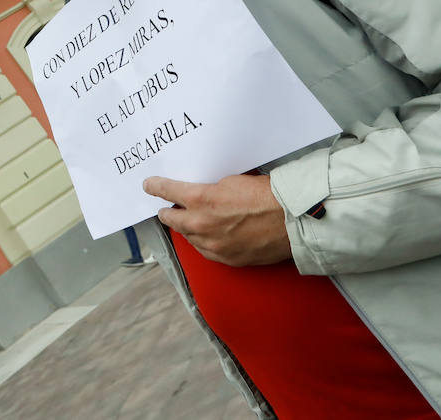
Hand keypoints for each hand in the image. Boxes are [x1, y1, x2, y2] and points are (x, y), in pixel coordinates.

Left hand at [143, 174, 291, 266]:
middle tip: (166, 208)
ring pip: (187, 236)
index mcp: (200, 199)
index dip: (155, 187)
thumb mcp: (230, 181)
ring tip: (188, 222)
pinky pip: (204, 250)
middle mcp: (201, 224)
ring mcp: (212, 245)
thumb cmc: (266, 195)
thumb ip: (209, 189)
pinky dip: (202, 242)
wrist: (292, 219)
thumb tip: (199, 193)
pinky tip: (206, 236)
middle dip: (167, 212)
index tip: (148, 185)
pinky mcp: (226, 259)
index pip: (166, 191)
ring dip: (186, 228)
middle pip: (170, 219)